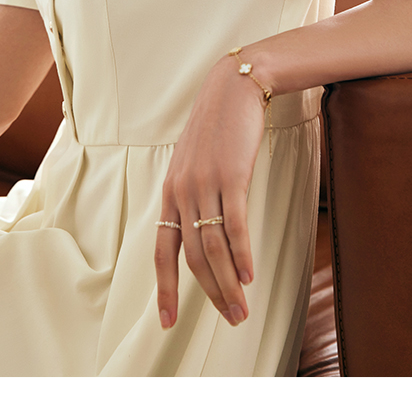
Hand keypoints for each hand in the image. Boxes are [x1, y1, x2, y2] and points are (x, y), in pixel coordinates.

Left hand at [154, 51, 267, 329]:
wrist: (232, 88)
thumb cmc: (218, 127)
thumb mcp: (194, 163)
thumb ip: (193, 195)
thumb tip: (202, 232)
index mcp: (170, 192)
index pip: (162, 250)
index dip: (165, 289)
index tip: (168, 322)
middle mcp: (182, 192)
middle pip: (192, 257)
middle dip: (209, 294)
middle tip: (230, 319)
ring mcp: (205, 184)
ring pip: (213, 248)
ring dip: (228, 284)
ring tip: (242, 308)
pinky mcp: (231, 176)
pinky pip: (234, 226)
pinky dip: (241, 255)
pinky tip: (249, 276)